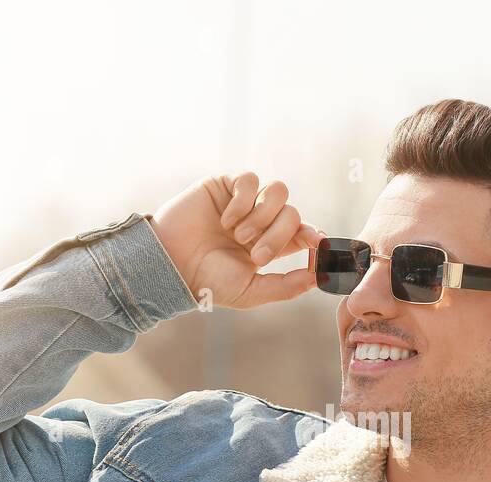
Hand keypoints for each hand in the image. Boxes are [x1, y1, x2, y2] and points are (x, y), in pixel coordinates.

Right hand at [150, 172, 321, 309]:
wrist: (172, 264)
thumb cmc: (208, 282)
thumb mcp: (251, 292)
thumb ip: (287, 286)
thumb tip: (318, 278)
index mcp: (271, 244)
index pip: (303, 231)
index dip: (313, 234)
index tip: (315, 242)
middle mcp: (261, 221)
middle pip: (292, 213)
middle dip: (277, 236)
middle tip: (255, 254)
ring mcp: (245, 201)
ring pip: (278, 192)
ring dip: (262, 217)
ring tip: (238, 235)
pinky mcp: (226, 185)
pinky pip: (251, 180)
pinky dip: (242, 202)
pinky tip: (225, 220)